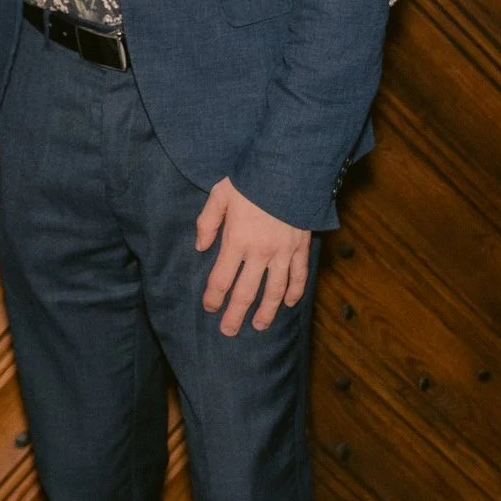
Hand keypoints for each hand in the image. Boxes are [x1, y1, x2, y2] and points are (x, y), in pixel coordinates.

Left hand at [195, 178, 311, 335]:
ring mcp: (283, 253)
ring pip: (274, 291)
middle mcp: (259, 253)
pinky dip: (295, 292)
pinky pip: (298, 276)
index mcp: (236, 241)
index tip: (209, 307)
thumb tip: (200, 246)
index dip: (213, 297)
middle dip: (235, 314)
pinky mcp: (301, 247)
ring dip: (266, 312)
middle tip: (229, 332)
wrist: (289, 168)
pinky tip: (289, 304)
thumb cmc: (251, 179)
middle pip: (245, 293)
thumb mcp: (220, 194)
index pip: (221, 279)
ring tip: (258, 325)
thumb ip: (207, 221)